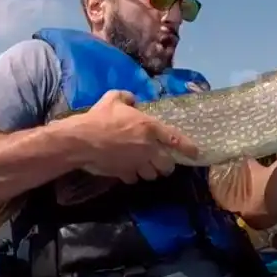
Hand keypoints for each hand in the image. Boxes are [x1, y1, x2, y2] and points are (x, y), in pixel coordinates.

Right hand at [67, 90, 198, 183]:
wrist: (82, 140)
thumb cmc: (99, 118)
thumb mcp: (113, 98)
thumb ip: (127, 96)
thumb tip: (133, 99)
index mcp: (150, 127)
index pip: (176, 140)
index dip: (188, 148)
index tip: (195, 153)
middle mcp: (148, 148)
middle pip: (167, 164)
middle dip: (167, 165)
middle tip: (162, 161)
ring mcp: (137, 163)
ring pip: (153, 175)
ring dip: (151, 172)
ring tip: (146, 167)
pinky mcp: (125, 173)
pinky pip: (135, 179)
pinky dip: (133, 176)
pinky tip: (128, 171)